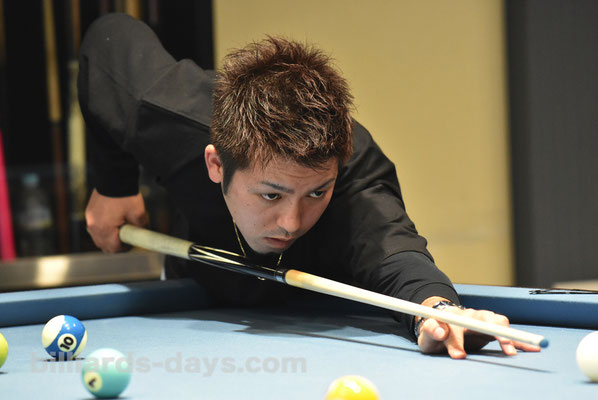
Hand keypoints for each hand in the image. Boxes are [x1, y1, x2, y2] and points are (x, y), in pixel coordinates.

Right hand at [85, 189, 147, 252]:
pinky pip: (95, 227)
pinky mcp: (90, 211)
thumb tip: (143, 234)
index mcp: (104, 229)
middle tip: (127, 240)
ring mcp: (90, 218)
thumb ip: (141, 227)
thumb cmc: (125, 195)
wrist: (115, 177)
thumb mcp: (139, 214)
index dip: (124, 249)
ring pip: (97, 237)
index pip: (113, 248)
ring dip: (108, 237)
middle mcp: (93, 226)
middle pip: (103, 245)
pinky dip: (103, 228)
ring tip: (120, 230)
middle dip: (115, 245)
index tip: (131, 245)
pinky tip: (114, 222)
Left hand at [416, 297, 541, 358]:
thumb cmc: (434, 331)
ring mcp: (483, 320)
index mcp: (454, 316)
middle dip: (497, 334)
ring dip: (509, 335)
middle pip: (487, 319)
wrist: (441, 324)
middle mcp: (471, 315)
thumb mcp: (426, 334)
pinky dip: (519, 341)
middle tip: (505, 351)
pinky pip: (506, 333)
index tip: (462, 354)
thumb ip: (430, 331)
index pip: (461, 325)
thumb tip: (439, 332)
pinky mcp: (491, 329)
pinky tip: (532, 348)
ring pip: (499, 323)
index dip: (463, 339)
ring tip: (517, 351)